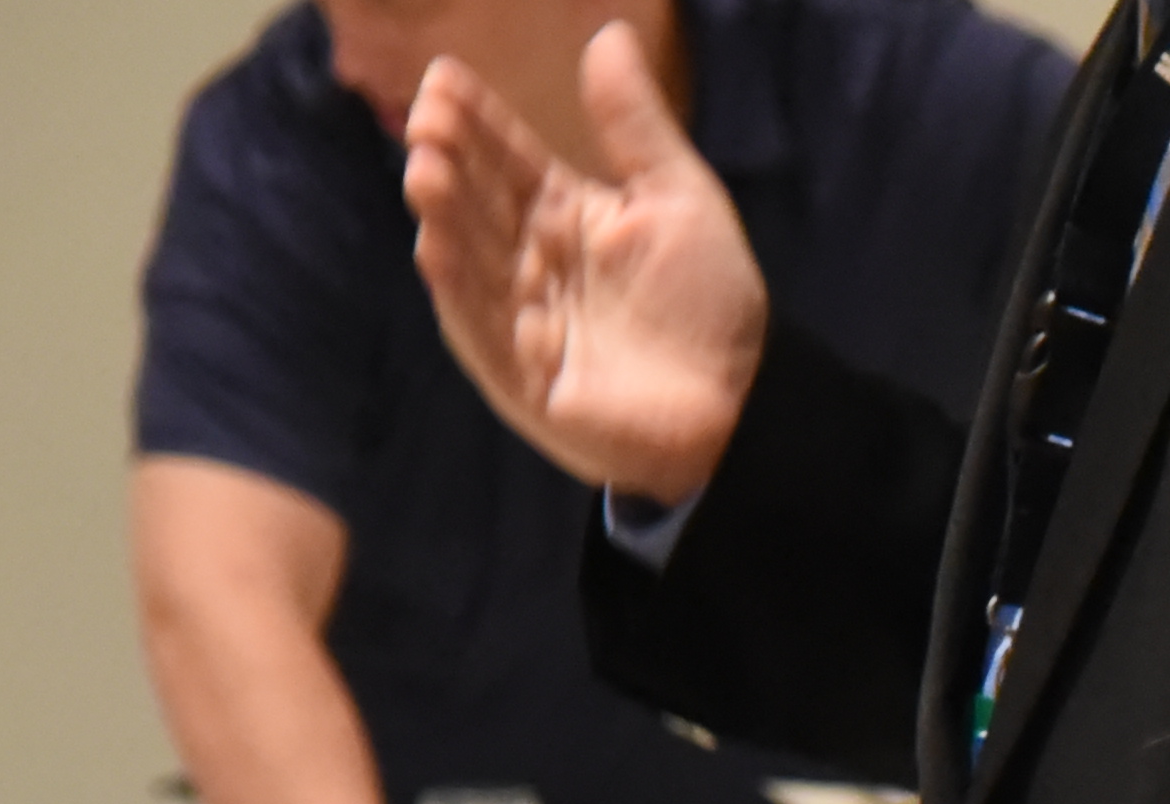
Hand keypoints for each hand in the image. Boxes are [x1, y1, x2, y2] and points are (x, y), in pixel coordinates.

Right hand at [401, 28, 766, 501]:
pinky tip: (438, 251)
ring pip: (470, 262)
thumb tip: (608, 35)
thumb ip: (634, 124)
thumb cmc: (710, 300)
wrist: (744, 401)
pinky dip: (461, 293)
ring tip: (426, 170)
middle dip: (448, 160)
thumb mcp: (678, 197)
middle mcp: (530, 263)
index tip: (444, 78)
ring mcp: (520, 321)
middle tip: (427, 119)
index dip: (476, 121)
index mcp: (562, 216)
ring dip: (444, 218)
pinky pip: (481, 333)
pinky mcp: (523, 380)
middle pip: (478, 203)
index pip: (506, 159)